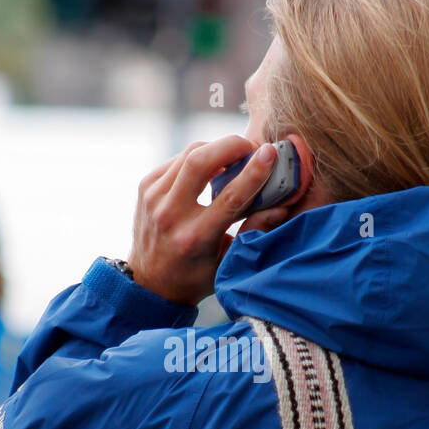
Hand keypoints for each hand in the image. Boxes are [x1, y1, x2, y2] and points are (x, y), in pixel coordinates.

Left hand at [127, 136, 291, 305]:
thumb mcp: (228, 261)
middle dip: (231, 145)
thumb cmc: (196, 275)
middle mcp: (170, 215)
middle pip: (200, 160)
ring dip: (216, 148)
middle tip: (250, 148)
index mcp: (195, 238)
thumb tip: (282, 204)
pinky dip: (198, 158)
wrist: (150, 283)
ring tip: (234, 158)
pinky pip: (178, 159)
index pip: (229, 197)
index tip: (270, 153)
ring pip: (189, 153)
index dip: (254, 172)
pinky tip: (211, 168)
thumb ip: (254, 230)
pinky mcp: (146, 187)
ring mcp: (153, 198)